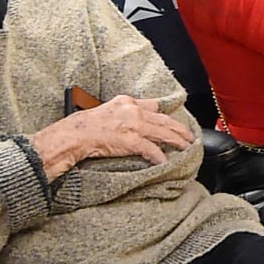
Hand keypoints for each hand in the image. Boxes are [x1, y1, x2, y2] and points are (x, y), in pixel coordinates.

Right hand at [32, 94, 192, 176]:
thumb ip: (121, 115)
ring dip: (177, 141)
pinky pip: (152, 149)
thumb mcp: (105, 111)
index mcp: (126, 102)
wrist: (74, 134)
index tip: (172, 121)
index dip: (165, 115)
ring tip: (185, 147)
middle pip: (163, 119)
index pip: (153, 106)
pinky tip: (164, 161)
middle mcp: (133, 110)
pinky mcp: (132, 140)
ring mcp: (133, 125)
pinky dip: (159, 156)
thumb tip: (130, 125)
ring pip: (163, 132)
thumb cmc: (84, 127)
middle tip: (189, 136)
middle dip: (178, 128)